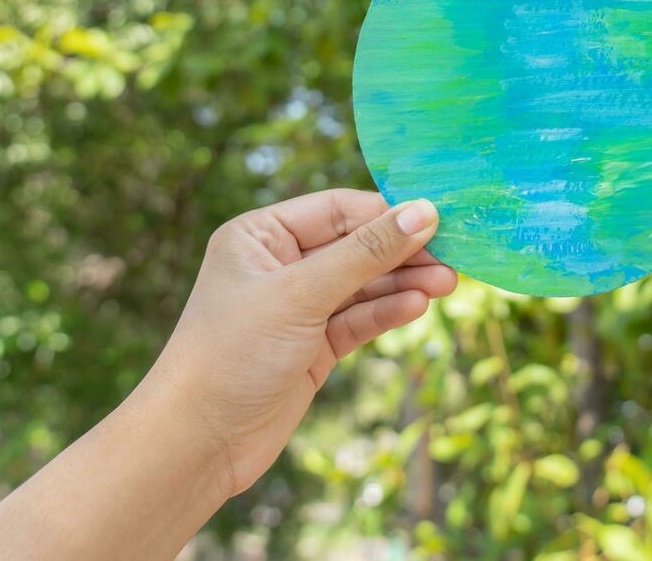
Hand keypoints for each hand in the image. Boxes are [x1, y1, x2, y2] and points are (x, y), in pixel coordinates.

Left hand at [140, 190, 453, 497]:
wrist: (197, 442)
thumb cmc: (232, 353)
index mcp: (261, 235)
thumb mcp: (301, 294)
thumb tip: (424, 212)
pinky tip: (417, 305)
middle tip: (454, 257)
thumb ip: (365, 253)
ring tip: (447, 283)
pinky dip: (387, 311)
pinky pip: (358, 318)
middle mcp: (278, 264)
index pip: (338, 209)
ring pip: (362, 284)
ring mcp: (297, 307)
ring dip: (403, 282)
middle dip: (402, 251)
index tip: (439, 218)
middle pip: (356, 245)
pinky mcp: (311, 346)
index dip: (388, 213)